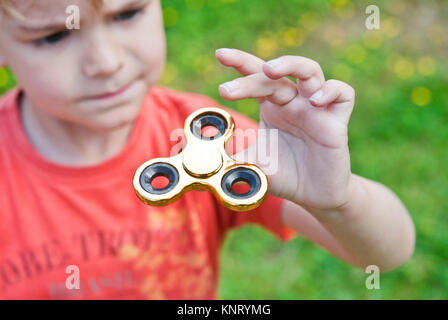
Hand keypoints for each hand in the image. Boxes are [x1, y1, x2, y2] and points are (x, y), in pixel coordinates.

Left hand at [215, 48, 355, 211]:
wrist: (312, 197)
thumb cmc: (283, 175)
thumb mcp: (250, 164)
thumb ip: (228, 157)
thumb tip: (198, 156)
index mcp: (271, 107)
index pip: (256, 77)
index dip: (240, 63)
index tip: (220, 55)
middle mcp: (293, 102)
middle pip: (274, 75)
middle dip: (249, 76)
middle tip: (227, 90)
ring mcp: (316, 109)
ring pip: (310, 71)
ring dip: (291, 64)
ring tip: (269, 70)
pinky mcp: (337, 121)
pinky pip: (343, 94)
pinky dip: (332, 91)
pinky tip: (316, 101)